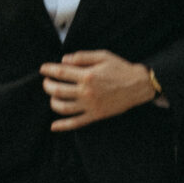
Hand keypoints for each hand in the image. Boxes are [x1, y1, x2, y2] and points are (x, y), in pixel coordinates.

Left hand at [40, 50, 158, 130]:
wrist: (139, 85)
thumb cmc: (122, 69)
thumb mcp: (104, 56)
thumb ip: (83, 57)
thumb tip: (64, 60)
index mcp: (88, 75)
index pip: (61, 72)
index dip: (49, 70)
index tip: (44, 69)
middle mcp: (86, 91)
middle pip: (57, 90)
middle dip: (47, 85)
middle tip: (47, 82)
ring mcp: (90, 105)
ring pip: (62, 107)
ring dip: (52, 101)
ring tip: (53, 96)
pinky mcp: (95, 115)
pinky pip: (76, 122)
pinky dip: (63, 125)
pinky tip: (54, 126)